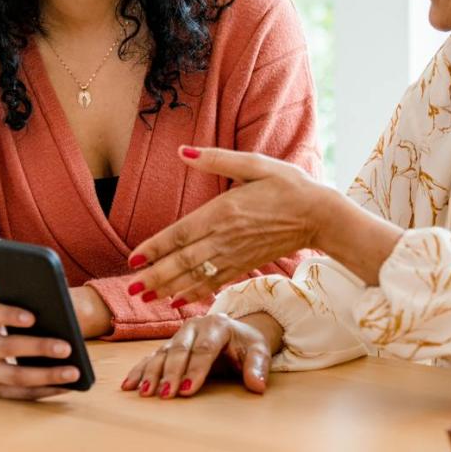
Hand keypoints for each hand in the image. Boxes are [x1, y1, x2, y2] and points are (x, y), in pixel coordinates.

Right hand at [0, 303, 81, 399]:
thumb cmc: (6, 326)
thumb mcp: (7, 314)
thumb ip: (26, 308)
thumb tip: (60, 313)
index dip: (10, 315)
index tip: (33, 318)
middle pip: (8, 347)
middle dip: (39, 347)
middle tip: (67, 348)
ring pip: (16, 376)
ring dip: (47, 375)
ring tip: (74, 372)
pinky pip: (22, 393)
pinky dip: (46, 390)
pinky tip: (67, 386)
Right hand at [120, 312, 281, 398]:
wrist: (237, 331)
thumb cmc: (246, 344)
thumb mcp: (259, 351)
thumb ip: (258, 367)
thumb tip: (257, 385)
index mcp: (217, 325)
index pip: (204, 349)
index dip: (196, 370)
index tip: (188, 390)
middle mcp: (194, 326)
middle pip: (180, 350)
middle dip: (171, 373)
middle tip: (164, 394)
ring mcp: (179, 335)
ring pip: (162, 353)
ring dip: (152, 373)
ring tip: (145, 392)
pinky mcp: (169, 345)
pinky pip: (151, 357)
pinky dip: (140, 370)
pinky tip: (130, 384)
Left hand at [126, 146, 334, 303]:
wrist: (319, 214)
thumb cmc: (287, 184)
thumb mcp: (254, 163)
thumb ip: (216, 158)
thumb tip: (183, 150)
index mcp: (223, 212)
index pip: (181, 233)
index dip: (156, 248)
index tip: (133, 259)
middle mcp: (226, 238)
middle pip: (183, 261)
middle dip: (155, 276)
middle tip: (131, 289)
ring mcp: (236, 255)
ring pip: (196, 275)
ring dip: (169, 288)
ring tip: (145, 298)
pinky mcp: (246, 264)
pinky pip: (215, 282)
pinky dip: (195, 293)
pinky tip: (179, 301)